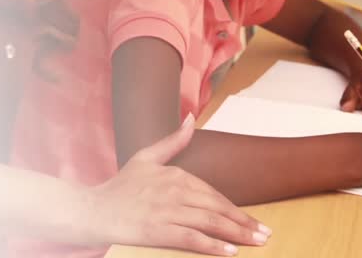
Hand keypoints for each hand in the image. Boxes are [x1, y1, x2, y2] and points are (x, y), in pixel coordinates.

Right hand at [80, 116, 269, 255]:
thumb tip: (191, 118)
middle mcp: (174, 191)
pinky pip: (192, 239)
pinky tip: (230, 253)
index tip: (254, 222)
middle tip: (265, 234)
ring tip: (256, 243)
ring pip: (210, 223)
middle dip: (244, 223)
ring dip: (237, 235)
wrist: (96, 209)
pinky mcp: (159, 230)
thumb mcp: (146, 157)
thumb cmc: (121, 186)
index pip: (213, 194)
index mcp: (175, 174)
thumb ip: (173, 141)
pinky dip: (213, 246)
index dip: (236, 210)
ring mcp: (167, 211)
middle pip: (217, 209)